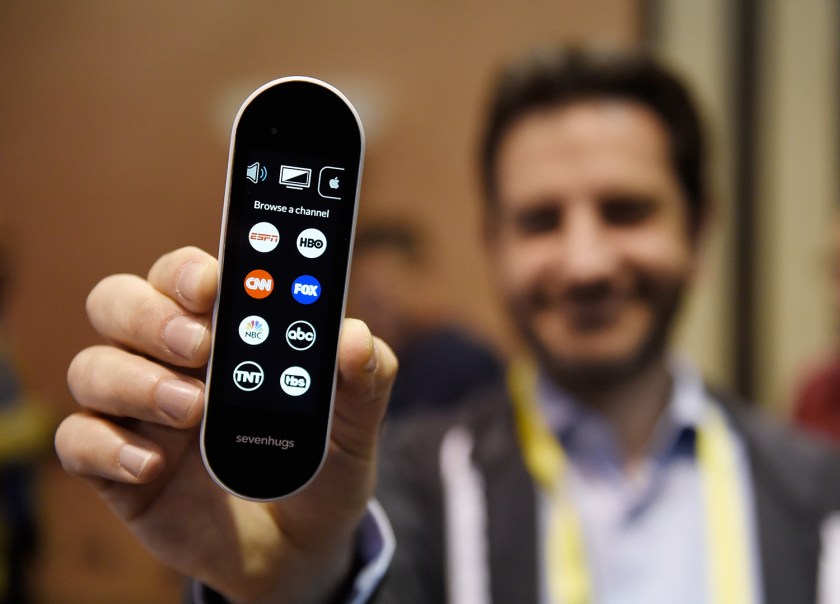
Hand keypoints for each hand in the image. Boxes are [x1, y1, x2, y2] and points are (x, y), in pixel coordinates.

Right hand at [56, 246, 396, 602]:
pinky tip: (151, 465)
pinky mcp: (117, 468)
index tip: (213, 282)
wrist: (301, 544)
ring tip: (193, 408)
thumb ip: (364, 377)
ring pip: (93, 367)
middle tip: (199, 345)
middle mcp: (168, 359)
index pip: (184, 276)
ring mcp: (137, 412)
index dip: (188, 270)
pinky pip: (78, 442)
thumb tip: (354, 339)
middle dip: (149, 315)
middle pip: (118, 303)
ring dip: (135, 380)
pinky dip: (106, 447)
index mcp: (222, 330)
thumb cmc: (320, 462)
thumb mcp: (354, 423)